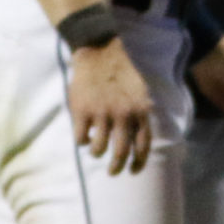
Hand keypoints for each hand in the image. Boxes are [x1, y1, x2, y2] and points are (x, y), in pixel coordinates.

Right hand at [67, 38, 155, 174]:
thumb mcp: (140, 92)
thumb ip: (140, 114)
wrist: (100, 51)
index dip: (138, 163)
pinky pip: (81, 139)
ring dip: (97, 153)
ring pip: (98, 150)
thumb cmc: (121, 73)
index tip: (133, 171)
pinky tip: (83, 135)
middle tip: (113, 172)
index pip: (143, 146)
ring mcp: (102, 114)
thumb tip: (139, 140)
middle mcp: (123, 116)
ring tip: (96, 150)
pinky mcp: (82, 112)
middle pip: (120, 153)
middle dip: (116, 168)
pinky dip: (82, 141)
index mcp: (140, 111)